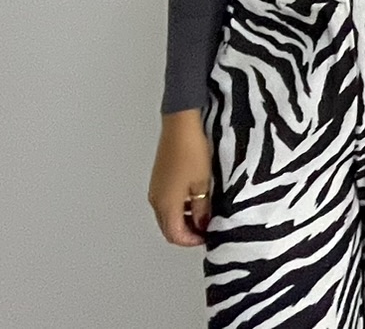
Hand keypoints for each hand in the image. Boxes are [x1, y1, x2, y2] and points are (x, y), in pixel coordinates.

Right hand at [149, 109, 212, 245]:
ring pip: (167, 216)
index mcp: (166, 205)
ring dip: (183, 220)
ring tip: (204, 213)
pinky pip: (166, 202)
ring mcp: (155, 189)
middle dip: (187, 233)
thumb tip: (202, 226)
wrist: (180, 125)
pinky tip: (195, 199)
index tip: (209, 236)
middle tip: (207, 228)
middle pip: (168, 228)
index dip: (192, 240)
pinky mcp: (158, 179)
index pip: (175, 235)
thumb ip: (202, 209)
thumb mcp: (203, 184)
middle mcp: (156, 200)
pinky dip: (179, 208)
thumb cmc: (193, 153)